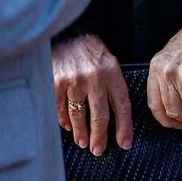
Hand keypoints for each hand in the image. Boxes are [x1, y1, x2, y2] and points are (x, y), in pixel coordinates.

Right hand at [52, 33, 132, 154]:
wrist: (65, 30)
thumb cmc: (88, 49)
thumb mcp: (107, 61)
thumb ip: (112, 85)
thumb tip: (117, 117)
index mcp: (112, 72)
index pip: (122, 106)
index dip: (124, 128)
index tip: (124, 143)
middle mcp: (95, 78)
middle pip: (100, 117)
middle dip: (100, 138)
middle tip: (98, 149)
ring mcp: (75, 80)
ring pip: (79, 116)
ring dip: (81, 133)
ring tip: (83, 142)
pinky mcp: (57, 82)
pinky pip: (61, 108)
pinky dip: (64, 120)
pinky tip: (67, 126)